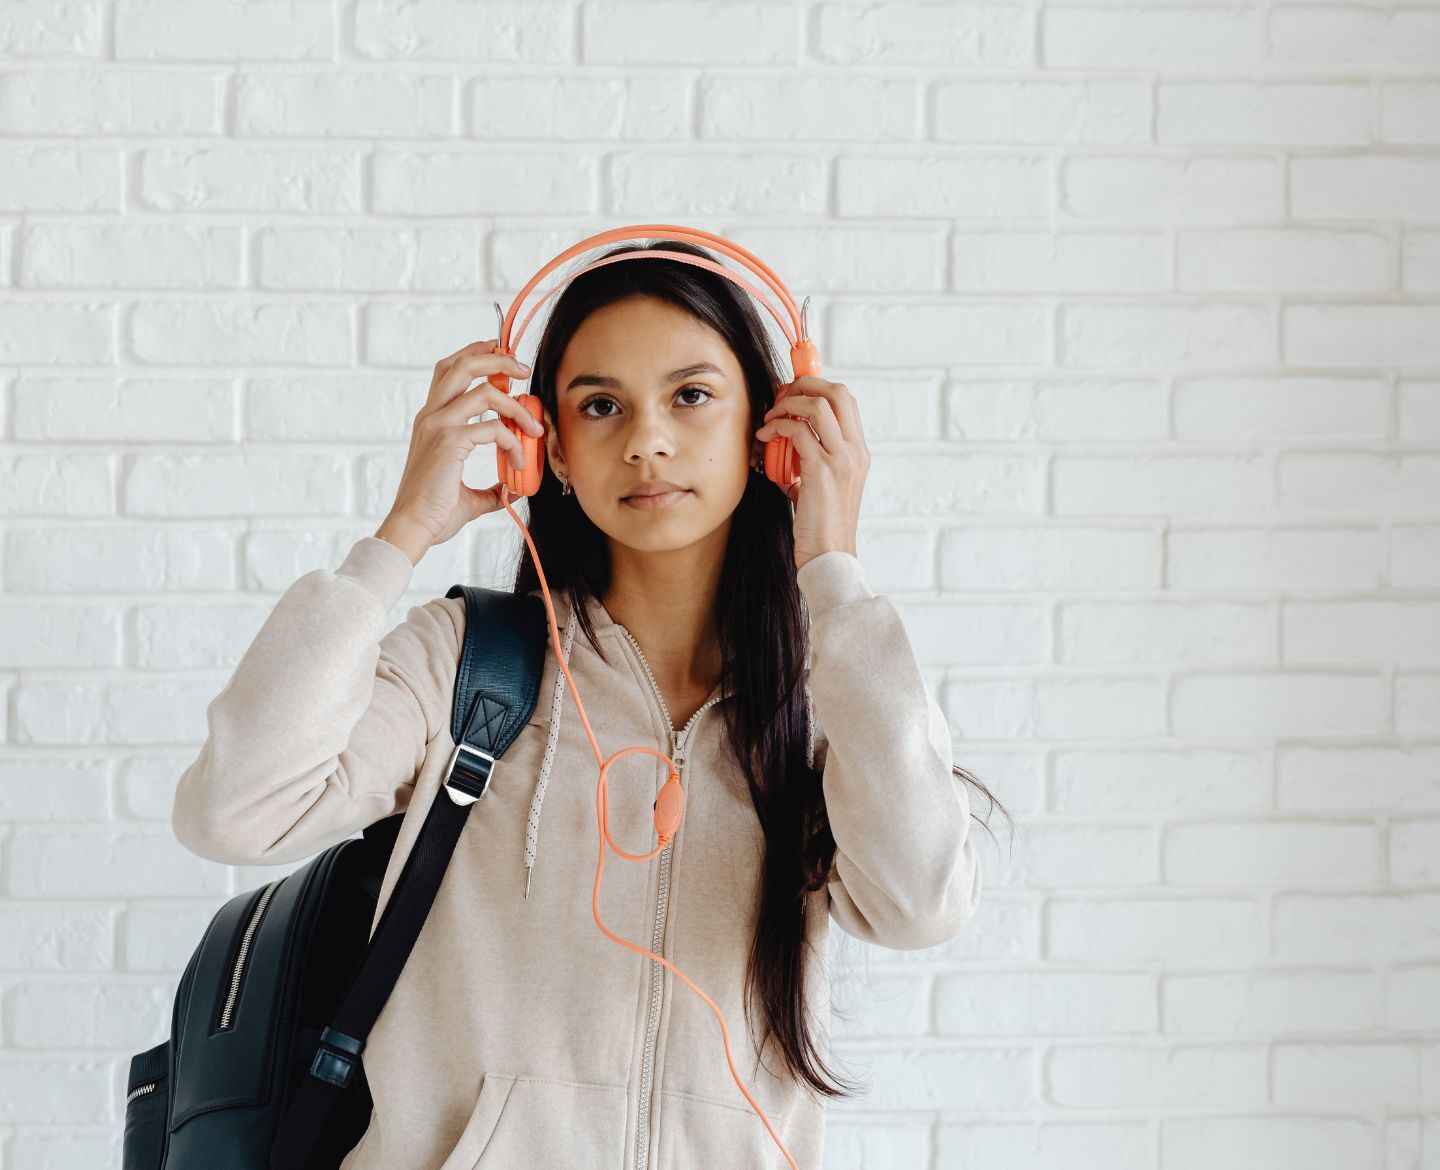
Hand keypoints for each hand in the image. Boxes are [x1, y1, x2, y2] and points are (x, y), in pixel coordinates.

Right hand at [377, 339, 539, 563]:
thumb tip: (511, 490)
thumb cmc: (433, 512)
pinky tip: (518, 461)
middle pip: (463, 365)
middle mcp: (431, 416)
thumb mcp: (468, 495)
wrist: (414, 528)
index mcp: (431, 420)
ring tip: (533, 426)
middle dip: (499, 359)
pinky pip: (493, 428)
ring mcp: (438, 426)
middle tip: (524, 370)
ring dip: (517, 406)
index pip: (449, 370)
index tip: (502, 357)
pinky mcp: (449, 441)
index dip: (475, 354)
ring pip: (484, 391)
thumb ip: (491, 488)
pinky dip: (512, 442)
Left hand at [754, 376, 869, 571]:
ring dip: (789, 403)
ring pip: (819, 404)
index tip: (791, 395)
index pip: (845, 400)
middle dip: (804, 384)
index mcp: (859, 452)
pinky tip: (766, 437)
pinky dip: (778, 427)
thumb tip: (784, 440)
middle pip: (837, 391)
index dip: (817, 388)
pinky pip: (799, 430)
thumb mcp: (819, 485)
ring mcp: (843, 459)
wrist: (829, 555)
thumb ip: (809, 459)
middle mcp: (856, 451)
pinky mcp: (823, 469)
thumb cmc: (819, 525)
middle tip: (781, 396)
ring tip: (771, 417)